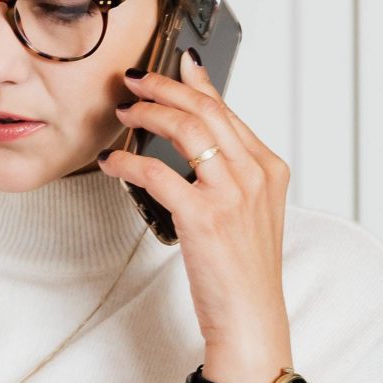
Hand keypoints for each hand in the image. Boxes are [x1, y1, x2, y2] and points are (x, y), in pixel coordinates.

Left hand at [98, 57, 293, 382]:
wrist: (251, 318)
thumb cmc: (244, 270)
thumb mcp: (249, 212)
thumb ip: (229, 173)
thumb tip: (193, 142)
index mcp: (269, 168)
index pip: (228, 111)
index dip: (197, 83)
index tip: (176, 64)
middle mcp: (255, 174)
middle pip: (205, 110)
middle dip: (165, 86)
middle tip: (135, 79)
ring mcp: (232, 194)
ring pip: (185, 129)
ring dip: (148, 112)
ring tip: (124, 111)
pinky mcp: (203, 216)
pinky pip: (157, 172)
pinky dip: (129, 160)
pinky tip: (113, 161)